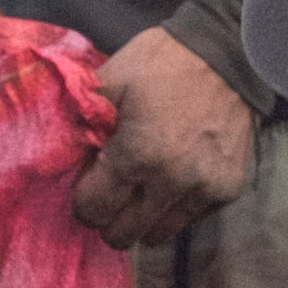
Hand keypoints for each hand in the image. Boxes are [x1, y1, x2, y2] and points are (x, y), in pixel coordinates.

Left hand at [71, 23, 259, 246]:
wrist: (228, 51)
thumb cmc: (161, 63)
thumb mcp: (109, 82)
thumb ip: (79, 124)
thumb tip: (58, 160)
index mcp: (137, 155)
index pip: (93, 211)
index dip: (83, 199)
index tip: (88, 181)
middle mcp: (173, 182)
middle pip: (123, 235)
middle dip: (109, 216)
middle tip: (112, 190)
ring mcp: (205, 189)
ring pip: (158, 234)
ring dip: (143, 217)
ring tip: (144, 184)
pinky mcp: (229, 190)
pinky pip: (190, 218)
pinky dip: (176, 205)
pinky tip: (177, 173)